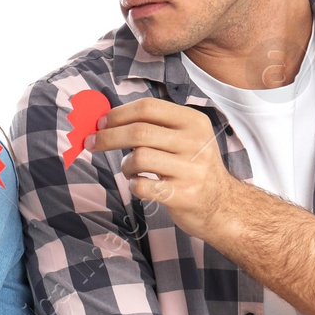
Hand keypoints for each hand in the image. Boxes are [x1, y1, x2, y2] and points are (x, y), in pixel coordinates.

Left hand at [87, 97, 238, 240]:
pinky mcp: (182, 195)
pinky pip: (142, 186)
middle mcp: (195, 142)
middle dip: (108, 137)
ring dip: (125, 166)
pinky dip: (133, 185)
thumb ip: (156, 126)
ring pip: (138, 158)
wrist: (223, 206)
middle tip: (92, 143)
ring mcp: (190, 170)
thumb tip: (108, 119)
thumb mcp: (187, 139)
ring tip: (131, 171)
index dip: (118, 113)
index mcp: (194, 122)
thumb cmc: (194, 169)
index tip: (100, 123)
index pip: (148, 107)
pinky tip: (140, 185)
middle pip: (139, 131)